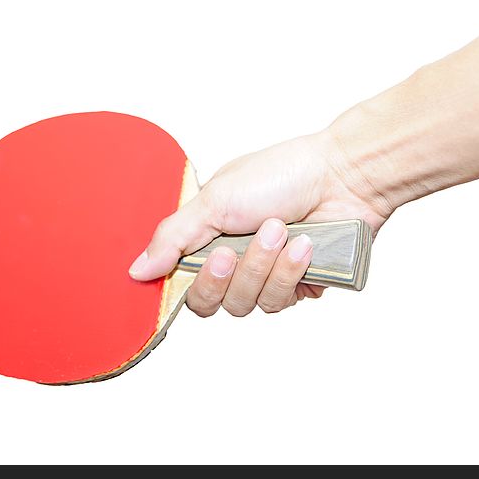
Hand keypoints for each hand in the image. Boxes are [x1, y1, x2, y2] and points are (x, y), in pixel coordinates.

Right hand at [128, 131, 391, 315]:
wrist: (342, 174)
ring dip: (263, 267)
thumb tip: (136, 271)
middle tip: (236, 247)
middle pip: (212, 303)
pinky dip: (291, 271)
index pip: (182, 284)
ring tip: (281, 230)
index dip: (191, 283)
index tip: (209, 259)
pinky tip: (305, 244)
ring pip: (247, 304)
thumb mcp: (215, 200)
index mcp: (208, 238)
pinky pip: (282, 301)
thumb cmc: (280, 173)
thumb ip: (173, 238)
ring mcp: (266, 277)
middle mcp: (234, 262)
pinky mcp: (299, 287)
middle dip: (229, 274)